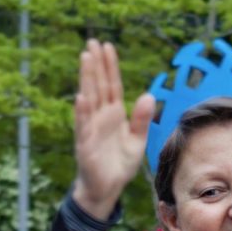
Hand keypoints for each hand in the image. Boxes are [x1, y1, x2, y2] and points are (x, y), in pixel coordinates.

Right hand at [73, 39, 155, 218]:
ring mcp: (91, 129)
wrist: (107, 188)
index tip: (107, 46)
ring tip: (86, 58)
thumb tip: (150, 95)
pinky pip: (83, 126)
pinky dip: (82, 112)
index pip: (112, 86)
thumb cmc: (119, 164)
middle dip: (96, 65)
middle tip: (92, 41)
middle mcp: (100, 118)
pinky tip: (81, 97)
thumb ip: (142, 119)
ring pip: (89, 100)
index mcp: (114, 115)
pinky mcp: (85, 145)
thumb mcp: (137, 141)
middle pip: (98, 86)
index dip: (110, 67)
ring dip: (87, 79)